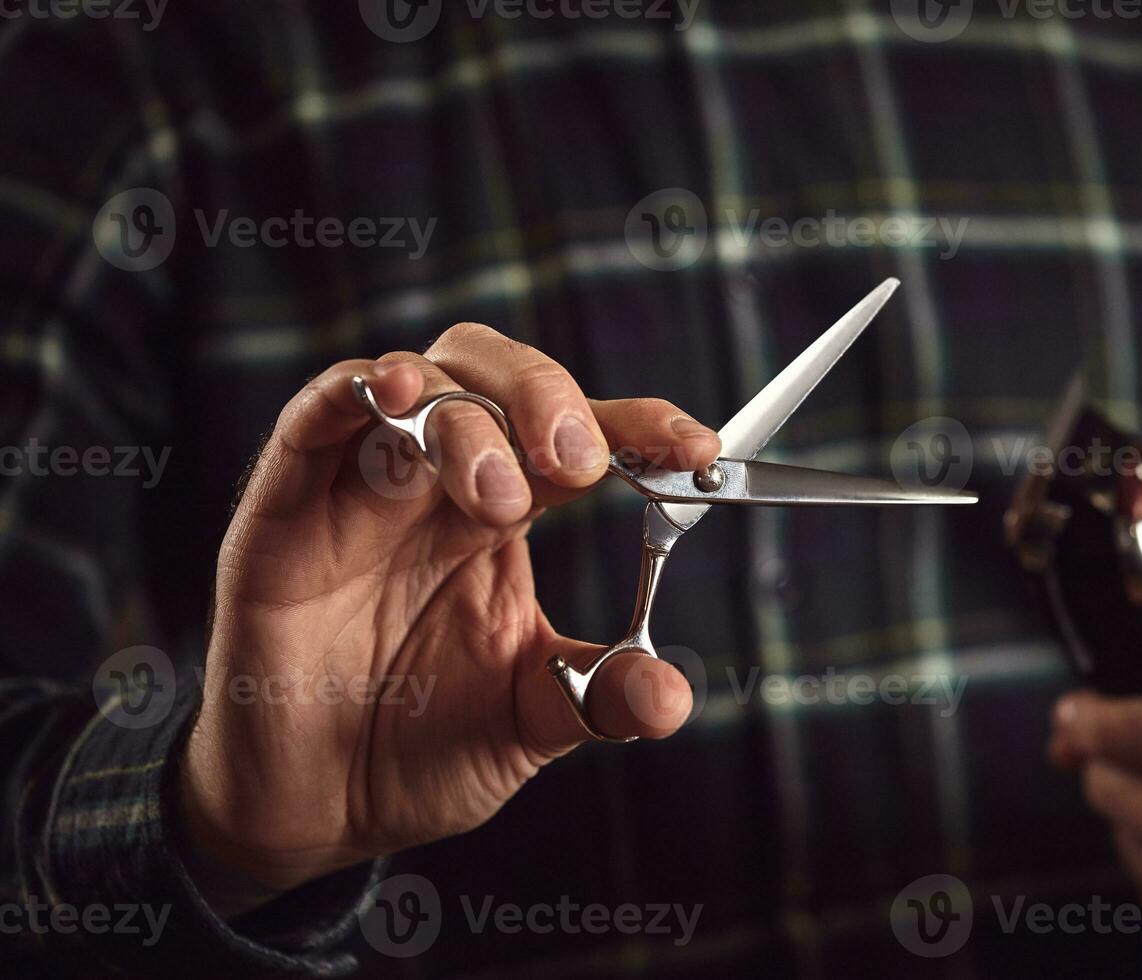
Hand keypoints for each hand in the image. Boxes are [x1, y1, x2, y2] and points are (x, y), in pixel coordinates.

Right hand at [181, 323, 721, 897]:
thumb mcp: (526, 720)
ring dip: (468, 417)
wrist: (313, 810)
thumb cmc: (416, 748)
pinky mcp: (283, 512)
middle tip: (581, 460)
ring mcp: (361, 490)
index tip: (695, 449)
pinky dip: (349, 393)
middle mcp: (437, 485)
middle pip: (495, 377)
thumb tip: (673, 695)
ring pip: (416, 384)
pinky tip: (394, 391)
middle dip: (547, 397)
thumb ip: (597, 696)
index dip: (638, 427)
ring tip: (500, 494)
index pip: (578, 438)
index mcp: (503, 516)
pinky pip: (311, 422)